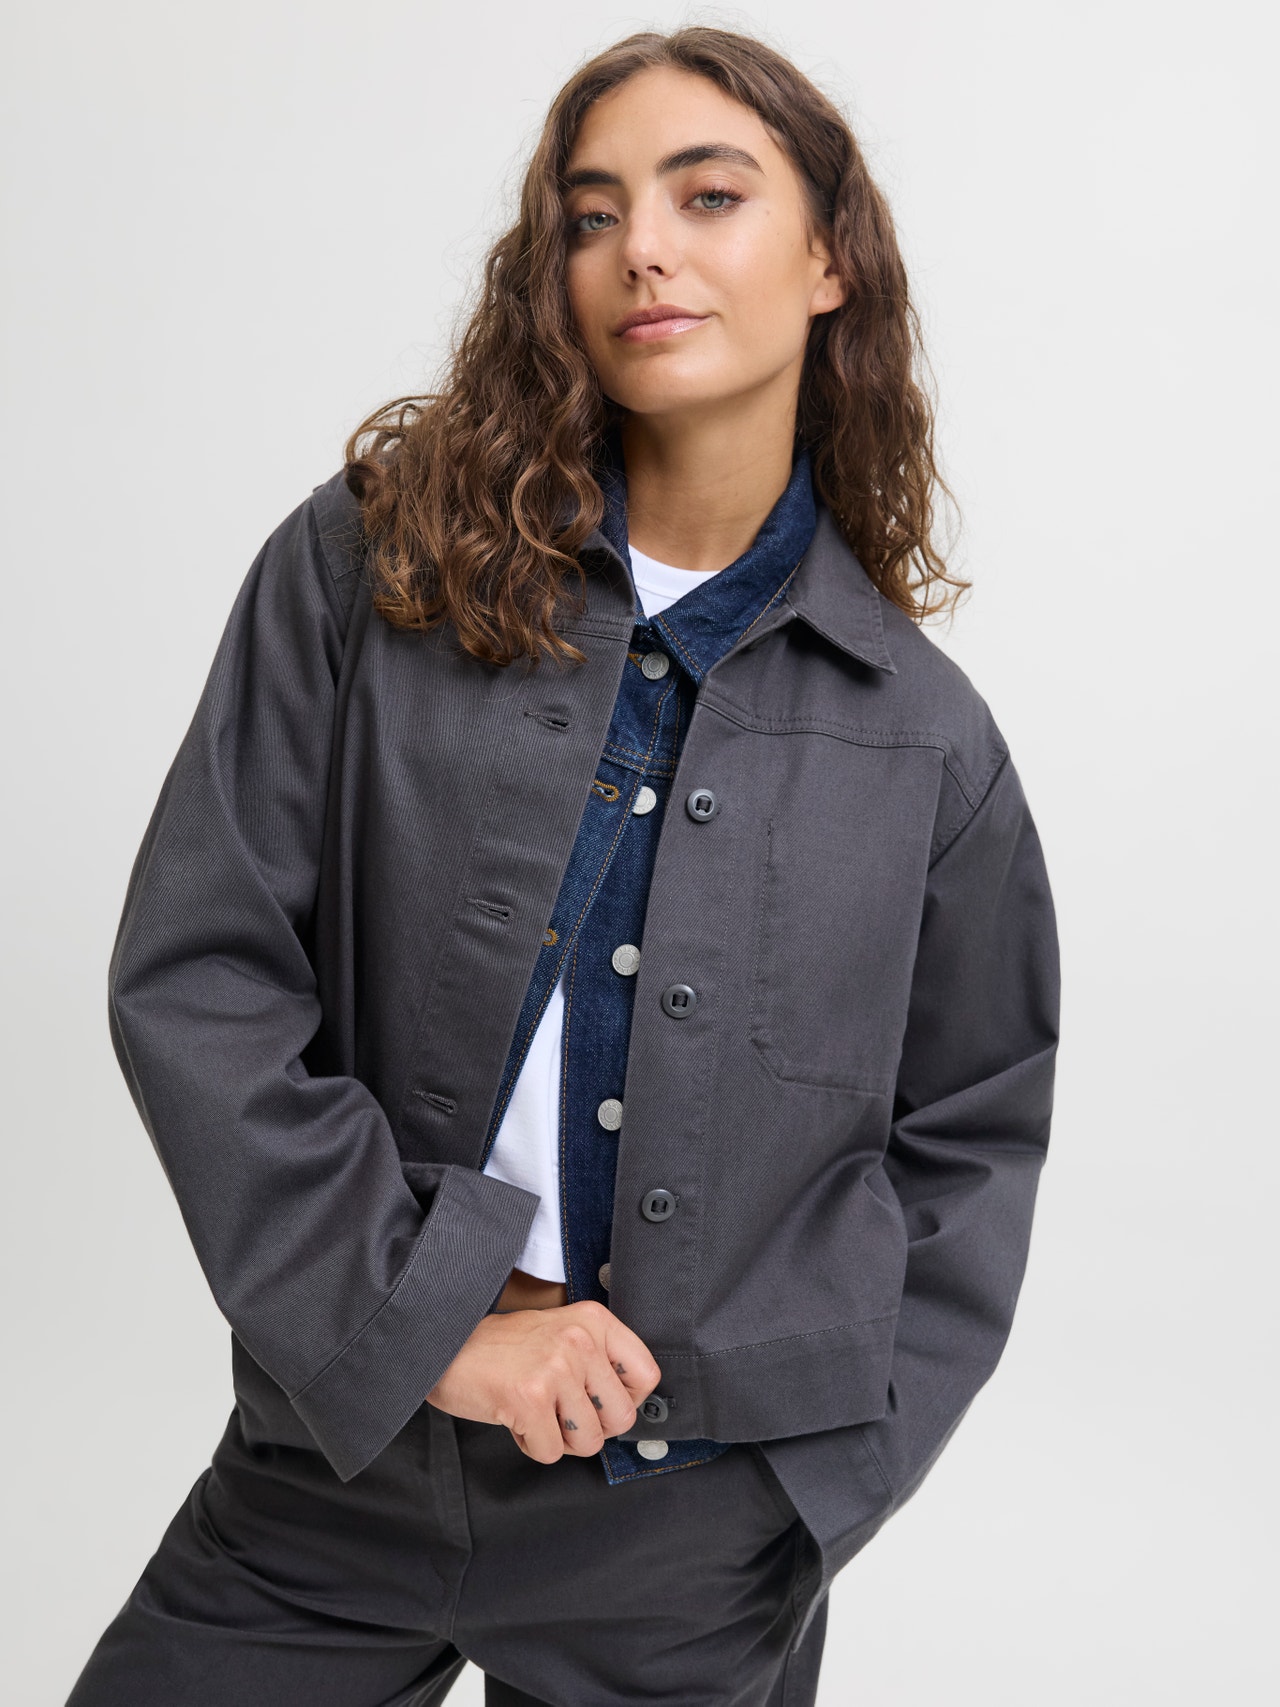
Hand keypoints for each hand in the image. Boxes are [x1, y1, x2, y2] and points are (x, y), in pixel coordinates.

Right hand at [425, 1299, 661, 1462]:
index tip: (600, 1402)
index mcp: (593, 1320)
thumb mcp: (561, 1333)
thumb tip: (630, 1407)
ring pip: (589, 1441)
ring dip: (561, 1439)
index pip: (647, 1375)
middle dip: (591, 1428)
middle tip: (561, 1412)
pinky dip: (532, 1445)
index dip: (626, 1400)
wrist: (444, 1346)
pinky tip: (516, 1418)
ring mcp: (555, 1368)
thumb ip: (598, 1360)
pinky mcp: (530, 1398)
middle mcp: (580, 1340)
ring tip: (537, 1412)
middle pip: (621, 1417)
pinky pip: (551, 1451)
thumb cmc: (503, 1348)